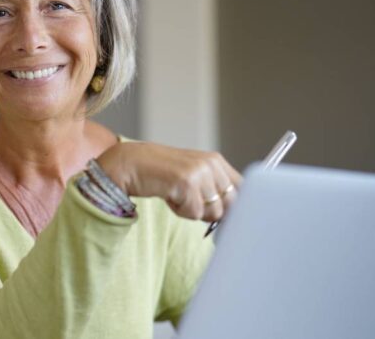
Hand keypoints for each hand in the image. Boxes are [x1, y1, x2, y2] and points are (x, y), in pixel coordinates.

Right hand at [96, 142, 241, 221]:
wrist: (131, 164)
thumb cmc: (160, 173)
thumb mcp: (193, 175)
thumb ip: (213, 188)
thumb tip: (235, 215)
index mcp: (215, 160)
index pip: (243, 189)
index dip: (235, 206)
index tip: (220, 212)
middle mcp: (211, 164)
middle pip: (230, 205)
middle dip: (210, 210)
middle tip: (189, 201)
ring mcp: (200, 172)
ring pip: (213, 212)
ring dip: (193, 211)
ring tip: (177, 196)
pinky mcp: (187, 183)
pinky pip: (194, 213)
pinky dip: (180, 211)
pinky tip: (169, 196)